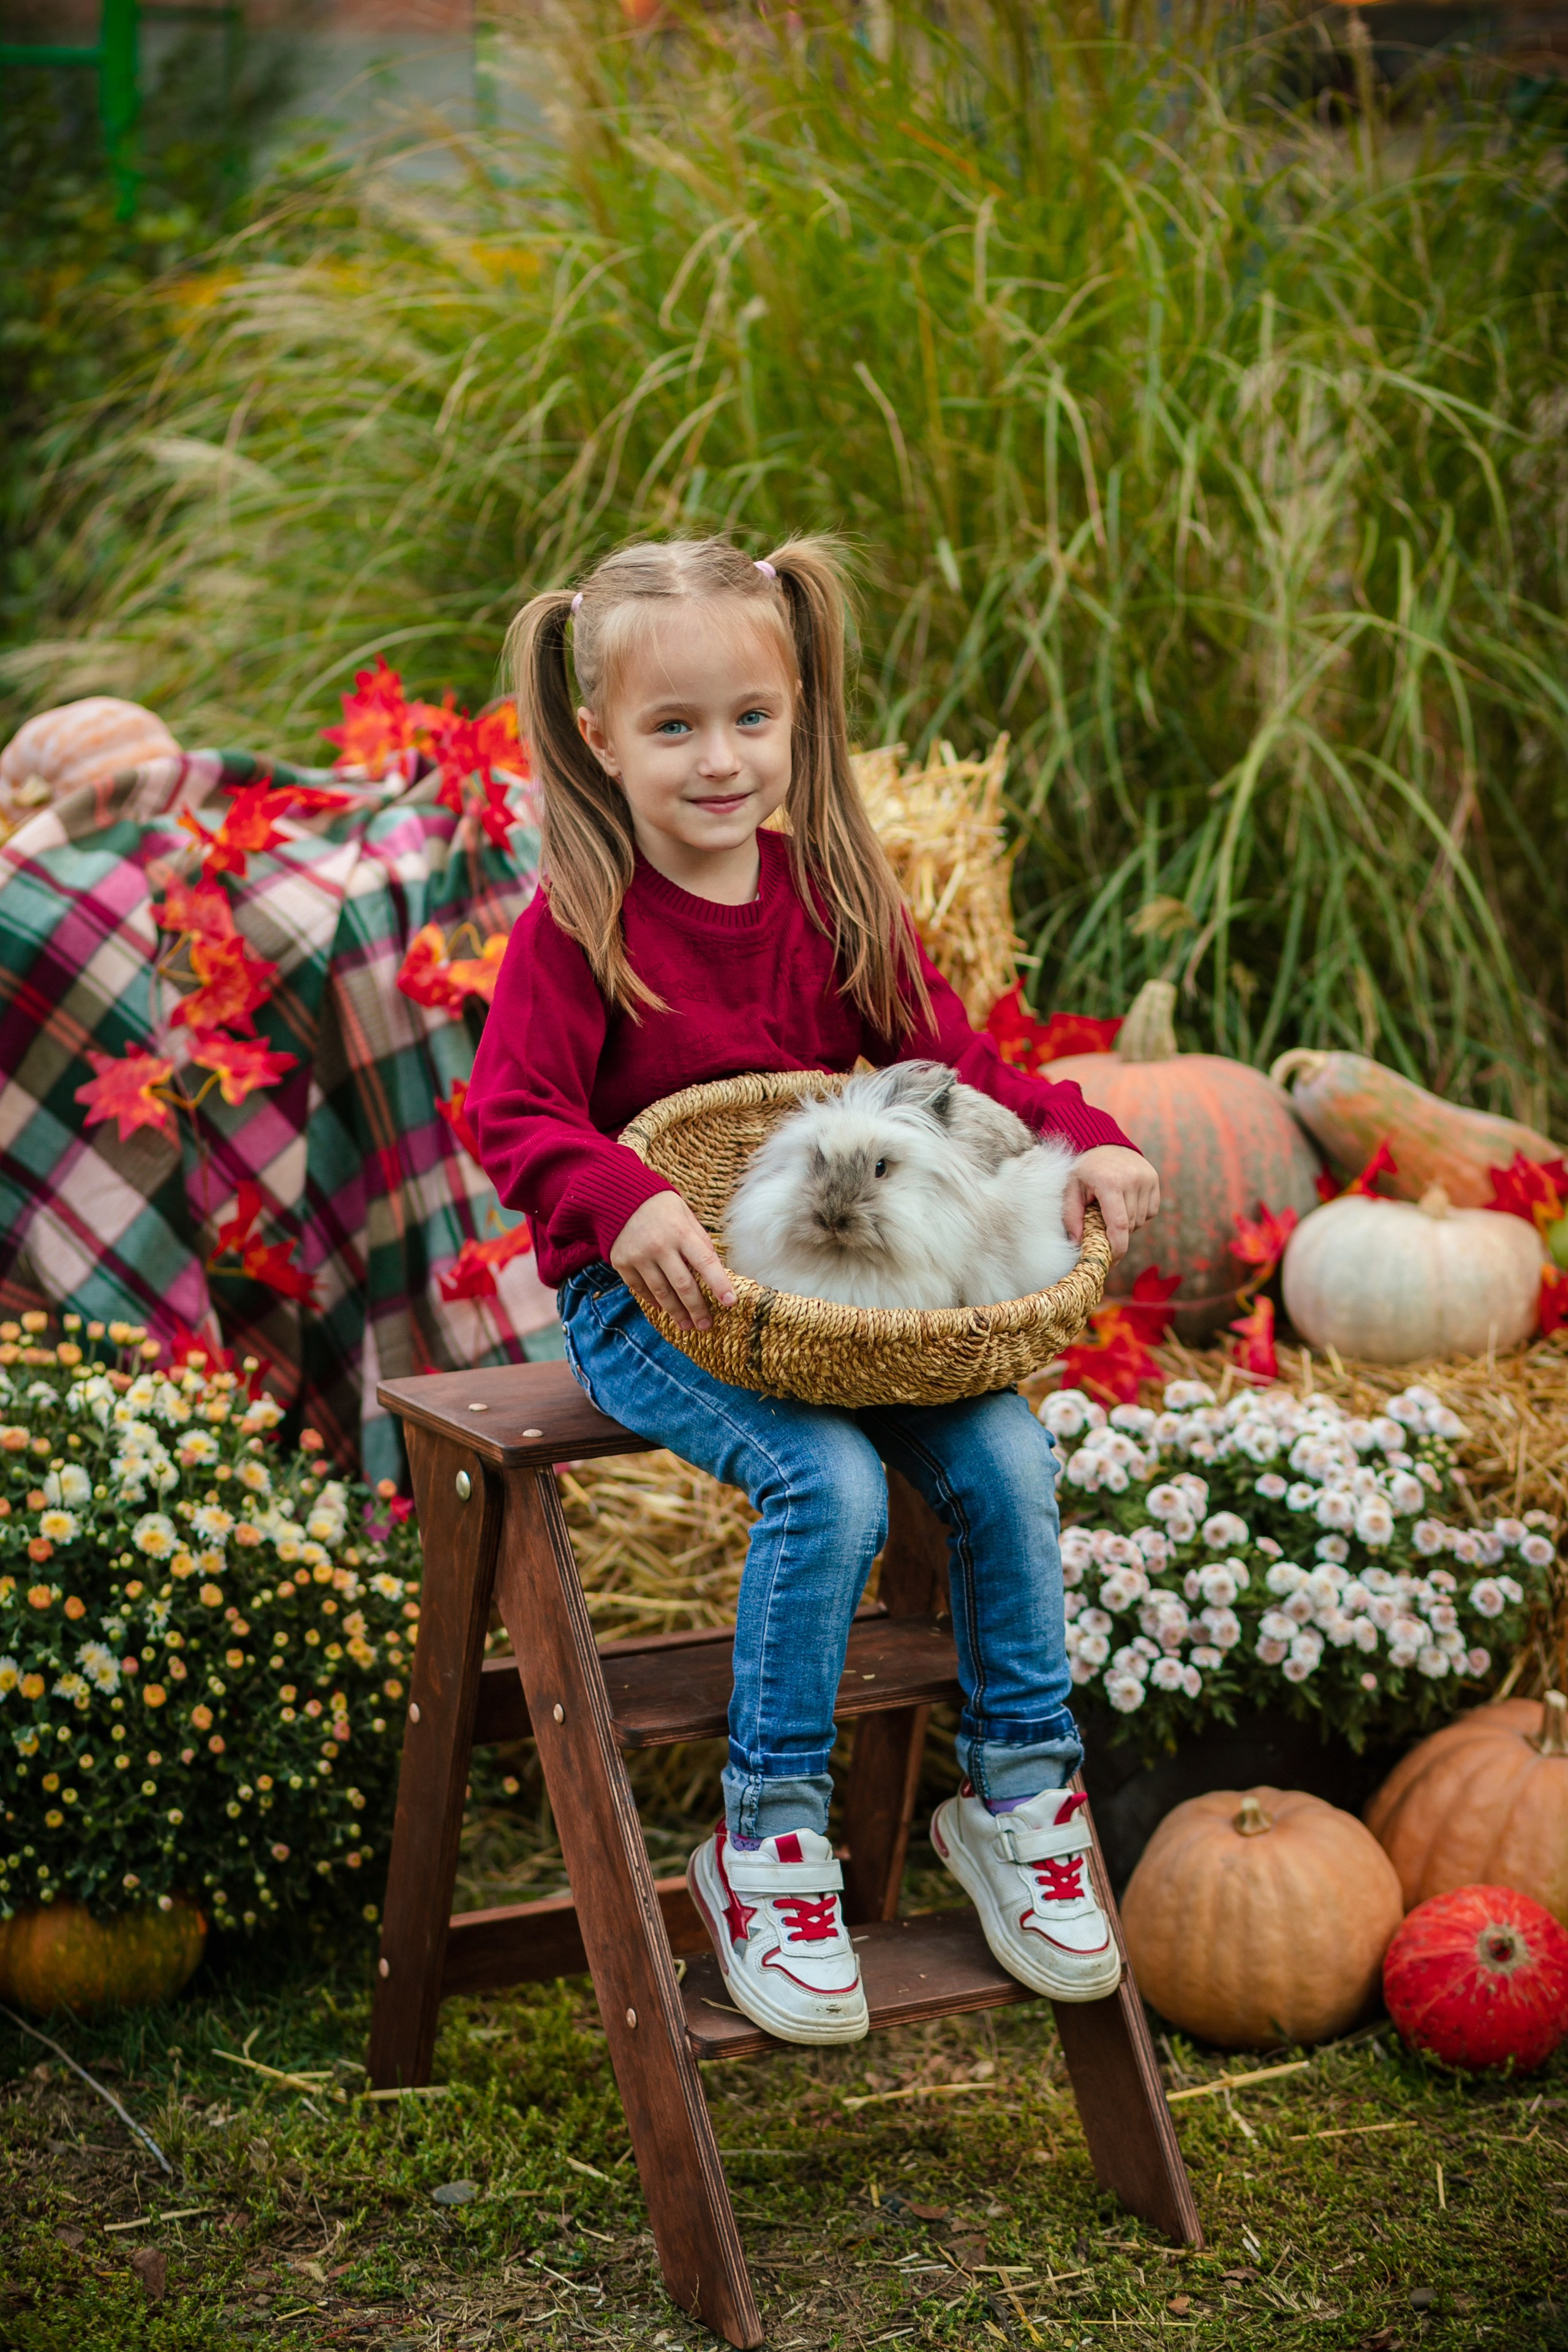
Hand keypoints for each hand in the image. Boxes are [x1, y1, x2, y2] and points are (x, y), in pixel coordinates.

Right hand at [610, 1191, 736, 1332]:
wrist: (617, 1197)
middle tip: (706, 1325)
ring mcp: (639, 1256)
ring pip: (661, 1292)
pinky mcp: (622, 1263)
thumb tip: (717, 1268)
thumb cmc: (660, 1206)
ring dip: (676, 1312)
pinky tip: (665, 1309)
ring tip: (688, 1326)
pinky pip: (641, 1289)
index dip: (719, 1283)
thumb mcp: (685, 1214)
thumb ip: (700, 1240)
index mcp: (680, 1232)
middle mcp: (659, 1246)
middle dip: (697, 1308)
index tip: (730, 1302)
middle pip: (683, 1285)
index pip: (705, 1262)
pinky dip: (655, 1301)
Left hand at [1064, 1146, 1160, 1261]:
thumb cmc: (1083, 1169)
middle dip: (1116, 1233)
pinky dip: (1139, 1214)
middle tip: (1102, 1227)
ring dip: (1127, 1224)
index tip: (1111, 1261)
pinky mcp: (1154, 1179)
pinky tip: (1125, 1203)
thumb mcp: (1070, 1189)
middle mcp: (1132, 1179)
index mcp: (1110, 1183)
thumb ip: (1072, 1217)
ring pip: (1141, 1220)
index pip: (1119, 1224)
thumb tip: (1077, 1245)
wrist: (1102, 1141)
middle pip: (1129, 1225)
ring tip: (1111, 1209)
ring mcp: (1146, 1178)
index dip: (1117, 1247)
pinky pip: (1151, 1211)